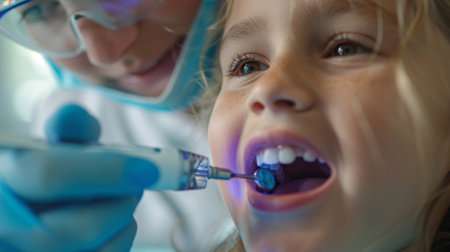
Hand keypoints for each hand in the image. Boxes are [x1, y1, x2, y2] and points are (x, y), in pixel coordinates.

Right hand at [0, 104, 155, 251]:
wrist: (31, 203)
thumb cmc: (47, 169)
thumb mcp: (52, 145)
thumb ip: (66, 131)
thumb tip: (73, 114)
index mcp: (2, 179)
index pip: (48, 175)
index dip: (106, 171)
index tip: (147, 167)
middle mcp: (4, 226)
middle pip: (71, 230)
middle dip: (118, 205)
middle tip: (138, 186)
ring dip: (121, 223)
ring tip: (123, 201)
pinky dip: (119, 242)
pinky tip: (116, 224)